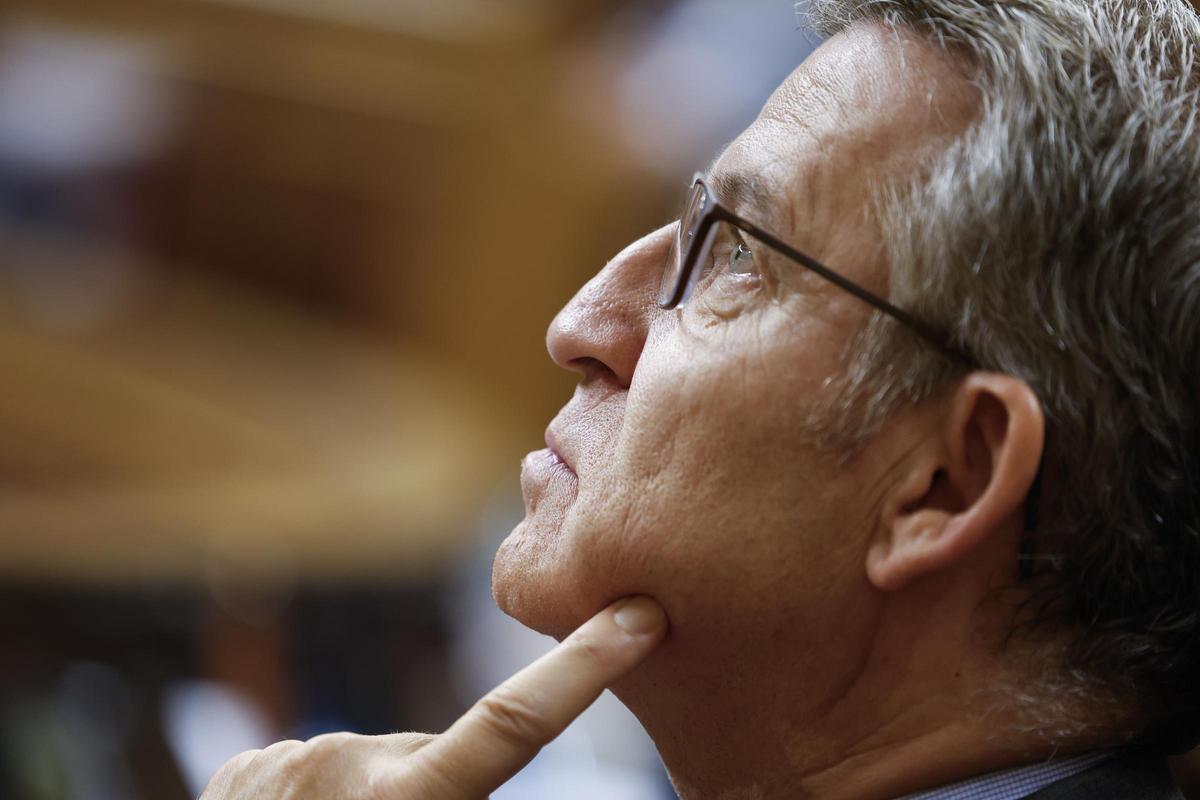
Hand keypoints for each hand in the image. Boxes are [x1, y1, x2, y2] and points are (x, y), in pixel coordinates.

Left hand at [199, 595, 667, 799]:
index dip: (581, 668)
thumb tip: (488, 762)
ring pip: (370, 766)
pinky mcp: (242, 765)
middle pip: (429, 757)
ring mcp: (287, 759)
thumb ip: (461, 795)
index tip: (636, 615)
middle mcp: (345, 765)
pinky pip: (313, 770)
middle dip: (433, 789)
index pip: (512, 725)